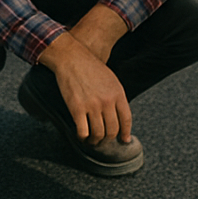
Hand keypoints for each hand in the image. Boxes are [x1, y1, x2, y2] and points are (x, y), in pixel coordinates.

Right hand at [38, 27, 131, 143]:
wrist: (72, 57)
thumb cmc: (90, 66)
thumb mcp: (110, 78)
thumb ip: (116, 96)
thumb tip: (119, 115)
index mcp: (117, 93)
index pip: (126, 119)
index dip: (125, 133)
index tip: (123, 140)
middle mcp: (107, 101)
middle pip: (112, 130)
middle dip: (108, 139)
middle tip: (103, 141)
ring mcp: (92, 105)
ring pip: (98, 134)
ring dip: (95, 141)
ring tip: (92, 140)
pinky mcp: (77, 108)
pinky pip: (83, 132)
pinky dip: (83, 138)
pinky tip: (81, 136)